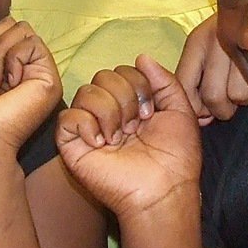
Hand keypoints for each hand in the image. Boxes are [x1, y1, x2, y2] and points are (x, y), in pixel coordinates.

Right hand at [57, 55, 201, 220]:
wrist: (163, 191)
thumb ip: (164, 80)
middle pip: (103, 76)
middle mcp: (109, 113)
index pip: (122, 71)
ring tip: (119, 137)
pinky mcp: (74, 145)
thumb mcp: (180, 111)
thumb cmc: (176, 158)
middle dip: (125, 97)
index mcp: (132, 105)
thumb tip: (142, 56)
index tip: (150, 114)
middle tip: (136, 126)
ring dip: (109, 111)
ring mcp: (90, 129)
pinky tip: (102, 142)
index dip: (138, 85)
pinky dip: (86, 125)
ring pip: (85, 92)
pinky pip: (68, 117)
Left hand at [175, 14, 247, 123]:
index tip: (203, 112)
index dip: (194, 107)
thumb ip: (193, 79)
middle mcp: (217, 42)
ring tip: (241, 86)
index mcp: (197, 42)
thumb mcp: (203, 49)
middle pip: (213, 96)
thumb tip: (200, 116)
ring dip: (240, 100)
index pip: (185, 86)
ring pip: (237, 96)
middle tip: (226, 101)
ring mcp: (243, 46)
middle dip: (220, 109)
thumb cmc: (226, 36)